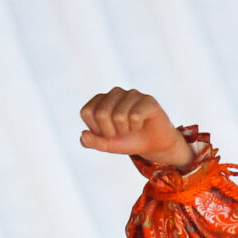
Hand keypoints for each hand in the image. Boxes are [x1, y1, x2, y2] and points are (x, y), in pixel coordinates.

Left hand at [78, 88, 193, 169]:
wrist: (154, 145)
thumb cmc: (129, 140)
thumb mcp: (108, 145)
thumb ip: (92, 142)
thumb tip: (83, 135)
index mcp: (100, 100)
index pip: (87, 112)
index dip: (97, 129)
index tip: (108, 132)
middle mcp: (114, 92)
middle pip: (102, 114)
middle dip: (111, 131)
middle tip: (121, 132)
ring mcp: (131, 94)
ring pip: (119, 116)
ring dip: (125, 130)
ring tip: (132, 128)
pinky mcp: (147, 99)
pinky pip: (135, 116)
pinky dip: (137, 127)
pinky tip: (141, 125)